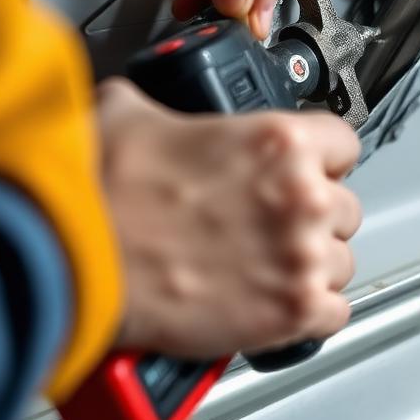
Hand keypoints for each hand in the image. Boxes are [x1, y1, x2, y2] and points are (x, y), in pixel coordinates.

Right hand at [97, 79, 361, 358]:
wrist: (73, 261)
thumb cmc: (100, 195)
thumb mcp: (130, 114)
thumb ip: (159, 106)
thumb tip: (144, 106)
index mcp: (278, 141)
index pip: (343, 142)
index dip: (321, 158)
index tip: (307, 170)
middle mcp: (303, 196)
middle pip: (346, 207)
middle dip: (314, 215)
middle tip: (274, 224)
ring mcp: (301, 257)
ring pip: (342, 262)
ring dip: (313, 265)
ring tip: (270, 267)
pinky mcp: (289, 313)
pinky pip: (334, 314)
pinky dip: (311, 313)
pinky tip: (279, 304)